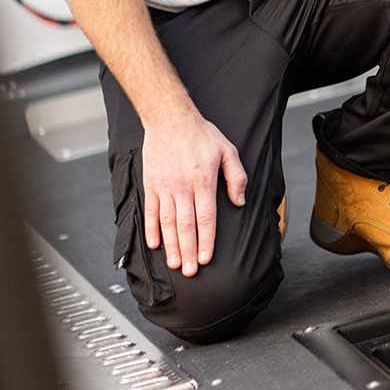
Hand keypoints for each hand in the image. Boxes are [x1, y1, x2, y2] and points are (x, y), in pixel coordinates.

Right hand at [140, 110, 246, 276]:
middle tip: (188, 271)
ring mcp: (165, 186)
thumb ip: (237, 178)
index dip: (206, 241)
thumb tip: (239, 201)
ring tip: (174, 263)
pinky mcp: (151, 183)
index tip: (205, 259)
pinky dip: (151, 229)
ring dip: (171, 245)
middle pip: (186, 225)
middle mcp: (183, 187)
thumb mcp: (228, 151)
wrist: (169, 117)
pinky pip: (150, 210)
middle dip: (188, 251)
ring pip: (167, 222)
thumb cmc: (201, 134)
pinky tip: (155, 244)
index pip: (206, 218)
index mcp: (203, 181)